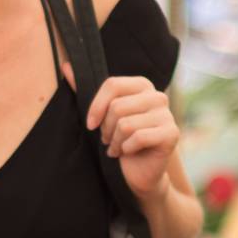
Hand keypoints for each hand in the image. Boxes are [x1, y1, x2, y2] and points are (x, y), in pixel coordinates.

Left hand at [74, 68, 180, 199]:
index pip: (112, 85)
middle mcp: (157, 96)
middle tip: (108, 139)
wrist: (137, 172)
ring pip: (126, 124)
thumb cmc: (118, 140)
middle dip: (106, 129)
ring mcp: (167, 114)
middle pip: (117, 106)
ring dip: (115, 141)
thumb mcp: (100, 115)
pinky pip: (138, 137)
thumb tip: (66, 65)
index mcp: (142, 85)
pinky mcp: (172, 133)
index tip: (90, 125)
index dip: (96, 106)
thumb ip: (85, 90)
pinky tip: (128, 152)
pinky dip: (127, 149)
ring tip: (117, 147)